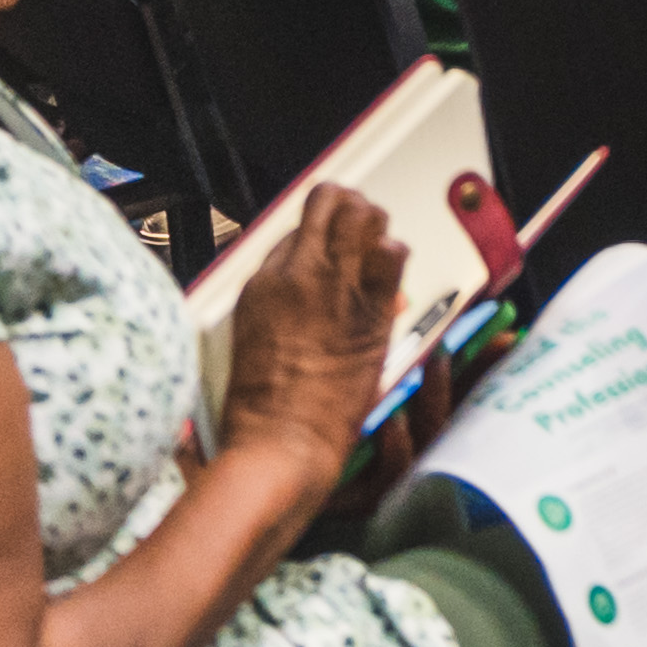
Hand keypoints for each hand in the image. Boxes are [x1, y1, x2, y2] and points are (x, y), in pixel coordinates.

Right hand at [213, 186, 408, 482]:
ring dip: (374, 224)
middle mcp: (301, 274)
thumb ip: (278, 297)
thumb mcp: (252, 335)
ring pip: (367, 217)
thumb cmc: (262, 405)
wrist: (281, 442)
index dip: (317, 229)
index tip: (327, 237)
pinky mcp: (373, 309)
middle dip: (350, 208)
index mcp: (264, 282)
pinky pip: (394, 254)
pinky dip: (394, 255)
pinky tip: (389, 270)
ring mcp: (338, 286)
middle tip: (357, 224)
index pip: (297, 225)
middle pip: (333, 204)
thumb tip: (303, 277)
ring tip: (375, 242)